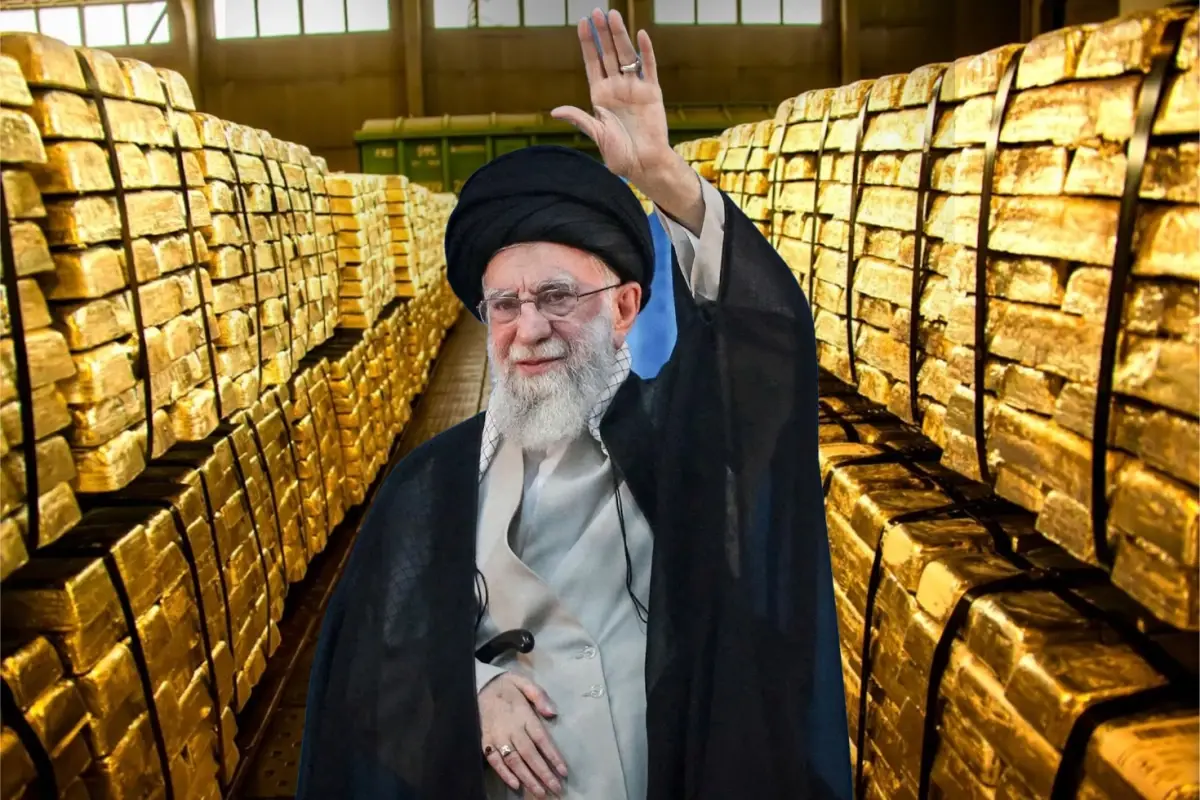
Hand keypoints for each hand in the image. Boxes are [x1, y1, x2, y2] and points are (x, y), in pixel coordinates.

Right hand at [480, 673, 567, 797]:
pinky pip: (495, 761)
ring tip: (540, 792)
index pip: (542, 739)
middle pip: (530, 755)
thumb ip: (539, 696)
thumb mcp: (524, 682)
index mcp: (523, 715)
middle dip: (543, 773)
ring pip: (514, 761)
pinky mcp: (485, 742)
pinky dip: (504, 774)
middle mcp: (511, 729)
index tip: (563, 771)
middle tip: (556, 788)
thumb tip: (553, 712)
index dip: (553, 756)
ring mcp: (497, 737)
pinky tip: (516, 785)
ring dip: (528, 778)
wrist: (477, 685)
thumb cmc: (506, 687)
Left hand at [552, 9, 704, 232]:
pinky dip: (646, 51)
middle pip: (608, 54)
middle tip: (597, 11)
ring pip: (627, 55)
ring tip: (613, 15)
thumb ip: (580, 119)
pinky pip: (649, 67)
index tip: (582, 23)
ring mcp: (635, 88)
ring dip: (620, 36)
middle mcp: (617, 88)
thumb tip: (555, 111)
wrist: (643, 164)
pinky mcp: (652, 92)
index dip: (587, 44)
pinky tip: (641, 34)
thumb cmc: (619, 155)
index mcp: (600, 96)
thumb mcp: (597, 135)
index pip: (592, 63)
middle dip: (603, 33)